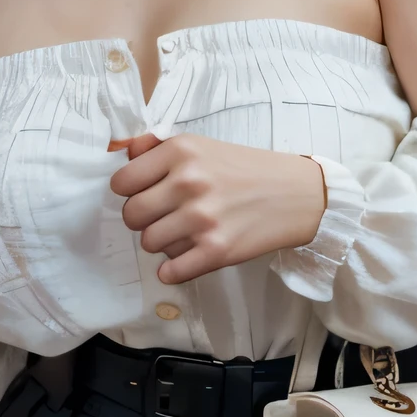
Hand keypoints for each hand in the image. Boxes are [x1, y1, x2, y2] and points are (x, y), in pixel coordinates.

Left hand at [109, 133, 325, 284]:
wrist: (296, 193)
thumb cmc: (244, 169)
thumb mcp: (200, 145)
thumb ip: (156, 148)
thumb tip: (121, 150)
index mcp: (180, 151)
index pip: (121, 182)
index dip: (130, 191)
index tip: (146, 193)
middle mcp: (188, 182)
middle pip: (131, 215)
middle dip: (143, 219)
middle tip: (164, 216)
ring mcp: (202, 218)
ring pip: (149, 243)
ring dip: (163, 242)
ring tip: (184, 233)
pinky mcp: (217, 251)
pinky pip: (171, 271)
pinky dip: (173, 270)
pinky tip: (186, 259)